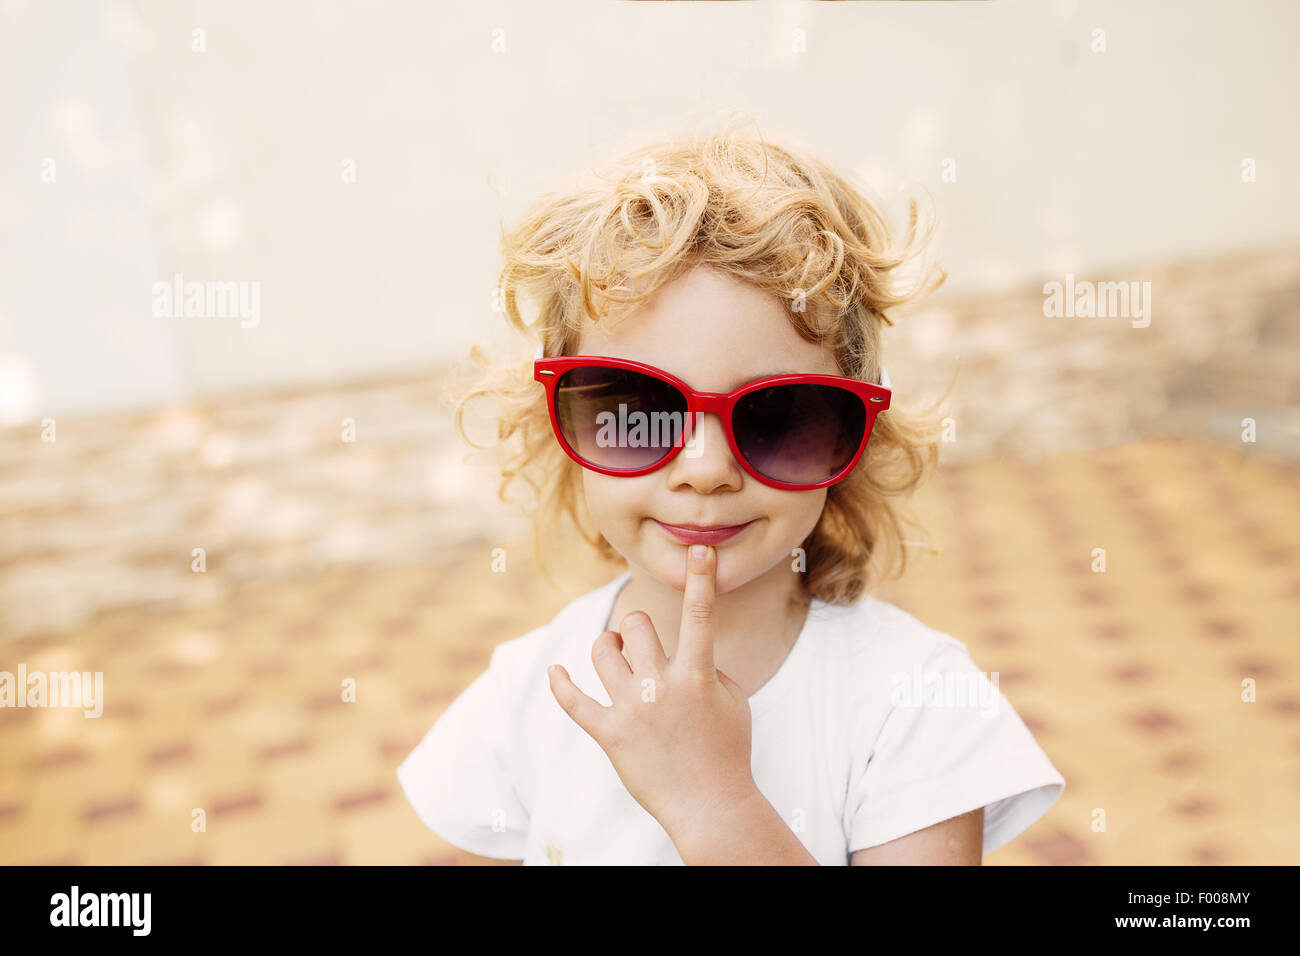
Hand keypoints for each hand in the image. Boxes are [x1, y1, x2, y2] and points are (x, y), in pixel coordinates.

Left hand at [547, 544, 758, 841]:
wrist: (710, 806)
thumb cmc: (727, 751)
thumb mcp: (733, 700)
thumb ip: (709, 665)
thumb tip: (680, 647)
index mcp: (698, 675)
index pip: (701, 616)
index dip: (700, 578)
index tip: (699, 549)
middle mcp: (662, 687)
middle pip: (636, 624)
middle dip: (637, 626)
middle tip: (643, 644)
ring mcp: (633, 710)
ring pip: (603, 652)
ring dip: (609, 647)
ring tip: (618, 657)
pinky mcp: (610, 735)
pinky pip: (575, 702)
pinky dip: (561, 684)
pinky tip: (557, 671)